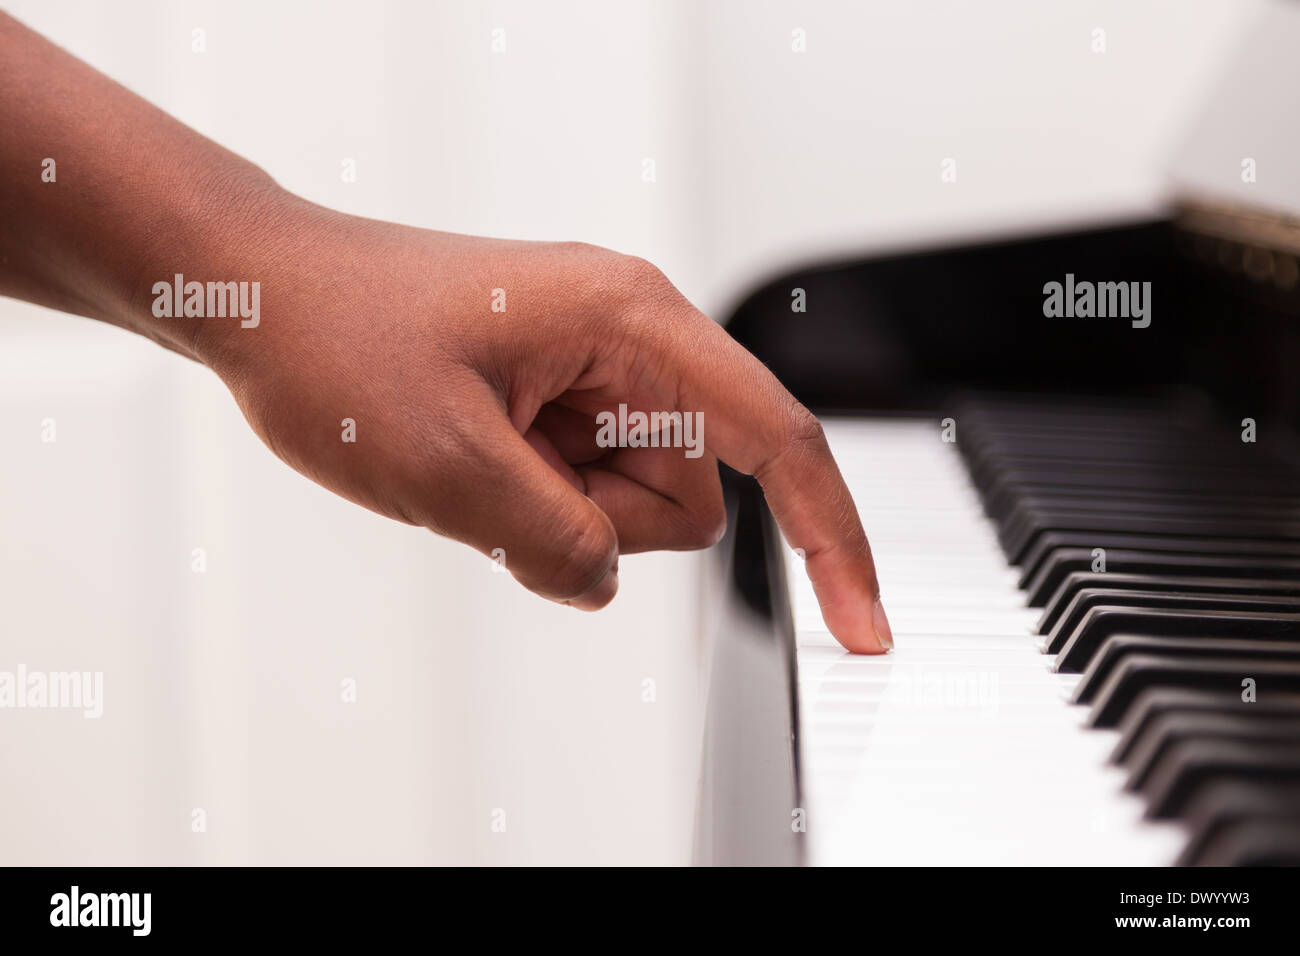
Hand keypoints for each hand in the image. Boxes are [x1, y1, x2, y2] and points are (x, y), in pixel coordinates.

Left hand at [191, 194, 892, 651]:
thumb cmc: (340, 339)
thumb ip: (557, 543)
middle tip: (503, 483)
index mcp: (632, 322)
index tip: (866, 625)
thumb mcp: (449, 466)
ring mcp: (593, 372)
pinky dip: (535, 506)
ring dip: (559, 515)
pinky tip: (474, 461)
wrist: (263, 297)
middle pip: (690, 490)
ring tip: (475, 462)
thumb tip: (603, 575)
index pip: (777, 439)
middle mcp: (630, 339)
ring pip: (633, 503)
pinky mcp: (559, 403)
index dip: (835, 539)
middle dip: (605, 522)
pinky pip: (585, 493)